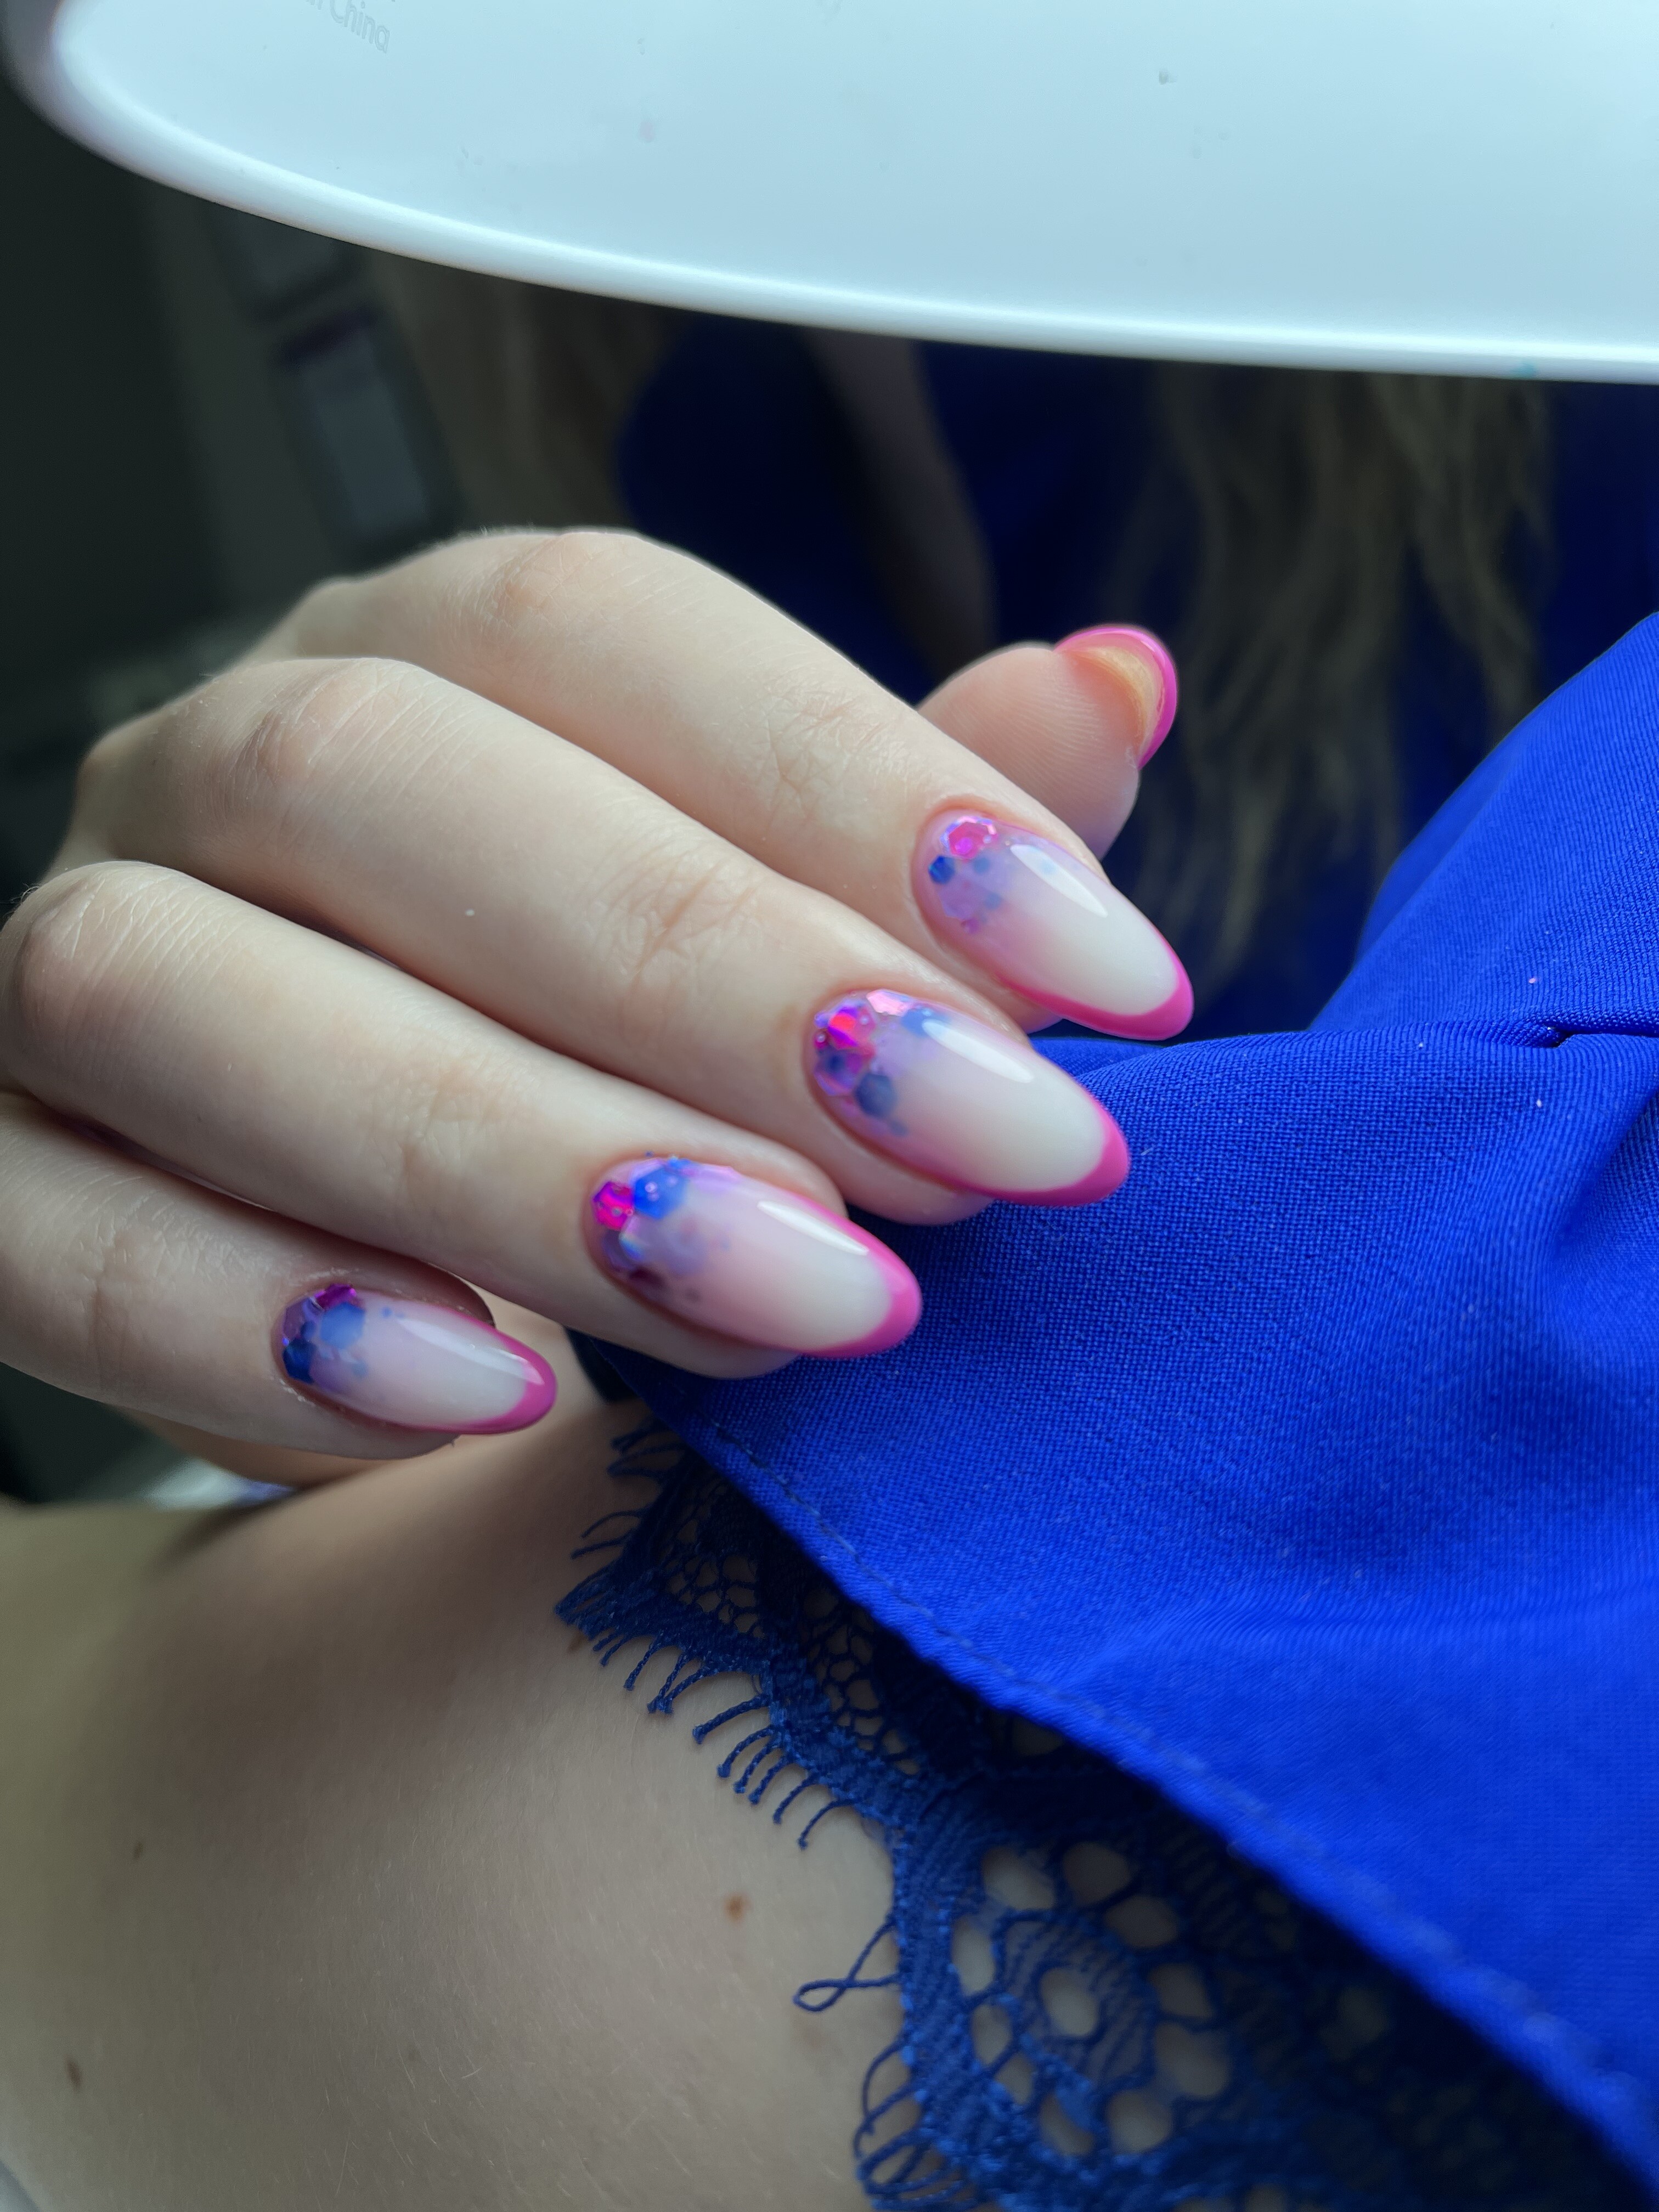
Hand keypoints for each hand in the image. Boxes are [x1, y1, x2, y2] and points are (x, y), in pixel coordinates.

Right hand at [0, 532, 1180, 1470]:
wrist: (374, 1245)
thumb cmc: (608, 1060)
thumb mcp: (776, 934)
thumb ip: (915, 829)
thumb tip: (1114, 688)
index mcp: (423, 660)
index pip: (605, 627)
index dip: (865, 789)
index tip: (1112, 984)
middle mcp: (216, 766)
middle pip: (389, 786)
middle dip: (705, 979)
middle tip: (968, 1163)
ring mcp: (71, 963)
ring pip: (190, 997)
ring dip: (504, 1156)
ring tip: (784, 1297)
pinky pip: (46, 1234)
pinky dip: (257, 1329)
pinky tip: (488, 1405)